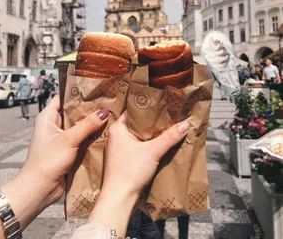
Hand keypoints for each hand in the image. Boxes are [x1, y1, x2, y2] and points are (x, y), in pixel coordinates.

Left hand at [21, 95, 109, 206]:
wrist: (39, 190)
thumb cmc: (47, 162)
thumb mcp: (69, 140)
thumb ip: (87, 125)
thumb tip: (104, 112)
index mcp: (47, 117)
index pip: (63, 98)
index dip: (77, 92)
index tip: (94, 88)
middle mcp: (53, 125)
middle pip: (73, 112)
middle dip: (88, 108)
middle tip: (107, 101)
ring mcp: (60, 138)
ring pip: (79, 126)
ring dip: (91, 123)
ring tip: (109, 114)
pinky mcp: (67, 150)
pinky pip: (81, 139)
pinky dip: (91, 136)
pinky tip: (104, 133)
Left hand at [88, 112, 188, 235]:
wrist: (119, 198)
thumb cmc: (130, 171)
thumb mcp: (153, 151)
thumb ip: (169, 137)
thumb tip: (185, 123)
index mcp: (118, 128)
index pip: (134, 110)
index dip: (148, 107)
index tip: (162, 102)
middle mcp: (117, 135)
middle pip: (138, 123)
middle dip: (153, 120)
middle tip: (169, 112)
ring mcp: (120, 147)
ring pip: (139, 135)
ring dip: (151, 133)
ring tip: (168, 125)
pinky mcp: (124, 158)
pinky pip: (138, 145)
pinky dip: (148, 143)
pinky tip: (161, 142)